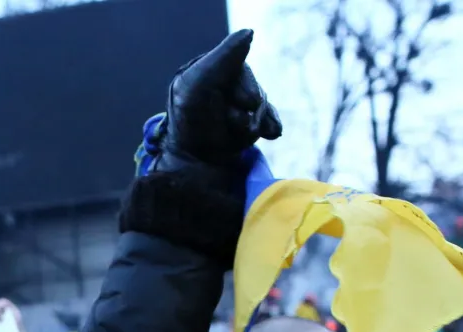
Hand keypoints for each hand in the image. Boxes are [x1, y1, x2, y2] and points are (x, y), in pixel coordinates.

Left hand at [154, 29, 280, 179]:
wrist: (198, 167)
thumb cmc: (191, 123)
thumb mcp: (200, 85)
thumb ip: (224, 57)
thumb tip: (249, 33)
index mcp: (205, 71)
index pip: (238, 63)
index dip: (242, 84)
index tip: (240, 101)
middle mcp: (220, 86)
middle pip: (251, 84)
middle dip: (248, 103)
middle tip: (232, 121)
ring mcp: (234, 106)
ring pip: (260, 103)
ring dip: (255, 119)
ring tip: (240, 131)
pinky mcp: (246, 125)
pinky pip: (269, 118)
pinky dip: (270, 125)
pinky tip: (271, 133)